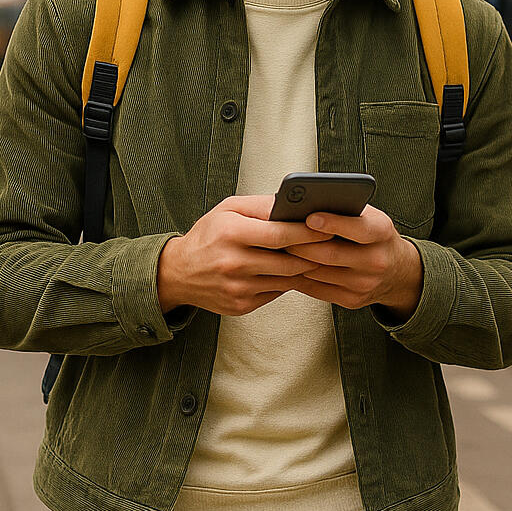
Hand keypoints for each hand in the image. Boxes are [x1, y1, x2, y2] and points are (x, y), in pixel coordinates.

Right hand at [157, 195, 333, 315]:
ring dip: (305, 268)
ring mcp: (238, 288)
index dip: (308, 232)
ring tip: (320, 256)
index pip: (279, 234)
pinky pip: (276, 292)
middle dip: (314, 252)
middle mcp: (234, 263)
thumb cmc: (208, 235)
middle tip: (333, 244)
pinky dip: (288, 281)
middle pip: (288, 260)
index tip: (328, 228)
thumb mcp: (228, 209)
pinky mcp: (242, 305)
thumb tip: (293, 205)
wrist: (178, 273)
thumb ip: (260, 206)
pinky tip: (295, 270)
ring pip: (286, 279)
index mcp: (231, 234)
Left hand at [283, 204, 422, 317]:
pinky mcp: (352, 300)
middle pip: (330, 254)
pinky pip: (317, 288)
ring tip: (277, 247)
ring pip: (319, 272)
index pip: (357, 229)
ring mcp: (364, 284)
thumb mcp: (369, 215)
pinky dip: (299, 276)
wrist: (398, 271)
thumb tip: (308, 200)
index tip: (309, 217)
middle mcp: (376, 261)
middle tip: (278, 233)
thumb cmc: (374, 236)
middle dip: (301, 244)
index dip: (332, 223)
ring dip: (295, 260)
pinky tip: (287, 264)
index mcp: (381, 233)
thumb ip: (345, 208)